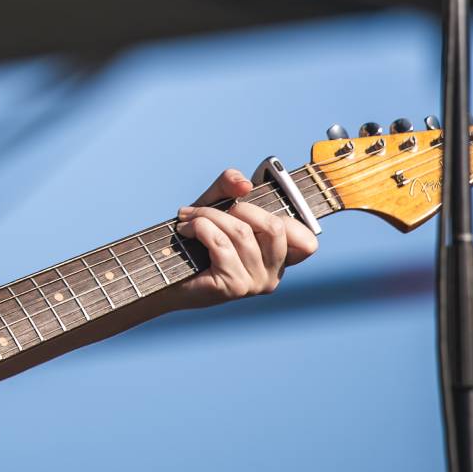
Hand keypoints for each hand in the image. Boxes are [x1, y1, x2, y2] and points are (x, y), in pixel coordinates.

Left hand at [162, 168, 318, 311]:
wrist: (165, 271)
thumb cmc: (197, 237)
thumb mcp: (217, 203)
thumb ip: (231, 184)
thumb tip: (245, 184)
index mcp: (279, 257)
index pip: (307, 242)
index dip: (287, 218)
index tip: (253, 207)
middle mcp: (273, 274)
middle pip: (274, 227)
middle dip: (240, 208)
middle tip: (211, 208)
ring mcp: (256, 283)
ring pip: (242, 233)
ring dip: (209, 216)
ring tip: (189, 217)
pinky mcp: (234, 287)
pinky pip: (221, 245)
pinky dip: (200, 228)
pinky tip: (186, 229)